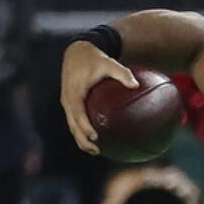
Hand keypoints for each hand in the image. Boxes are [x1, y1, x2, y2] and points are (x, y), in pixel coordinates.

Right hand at [60, 40, 137, 155]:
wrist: (76, 52)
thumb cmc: (94, 59)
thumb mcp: (109, 63)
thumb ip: (122, 73)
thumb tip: (136, 85)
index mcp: (75, 92)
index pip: (78, 114)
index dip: (84, 126)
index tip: (95, 137)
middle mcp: (68, 100)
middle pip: (72, 125)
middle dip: (82, 140)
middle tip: (97, 150)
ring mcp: (67, 103)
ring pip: (72, 126)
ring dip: (81, 140)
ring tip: (96, 150)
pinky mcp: (70, 104)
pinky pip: (75, 121)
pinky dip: (82, 131)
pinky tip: (96, 139)